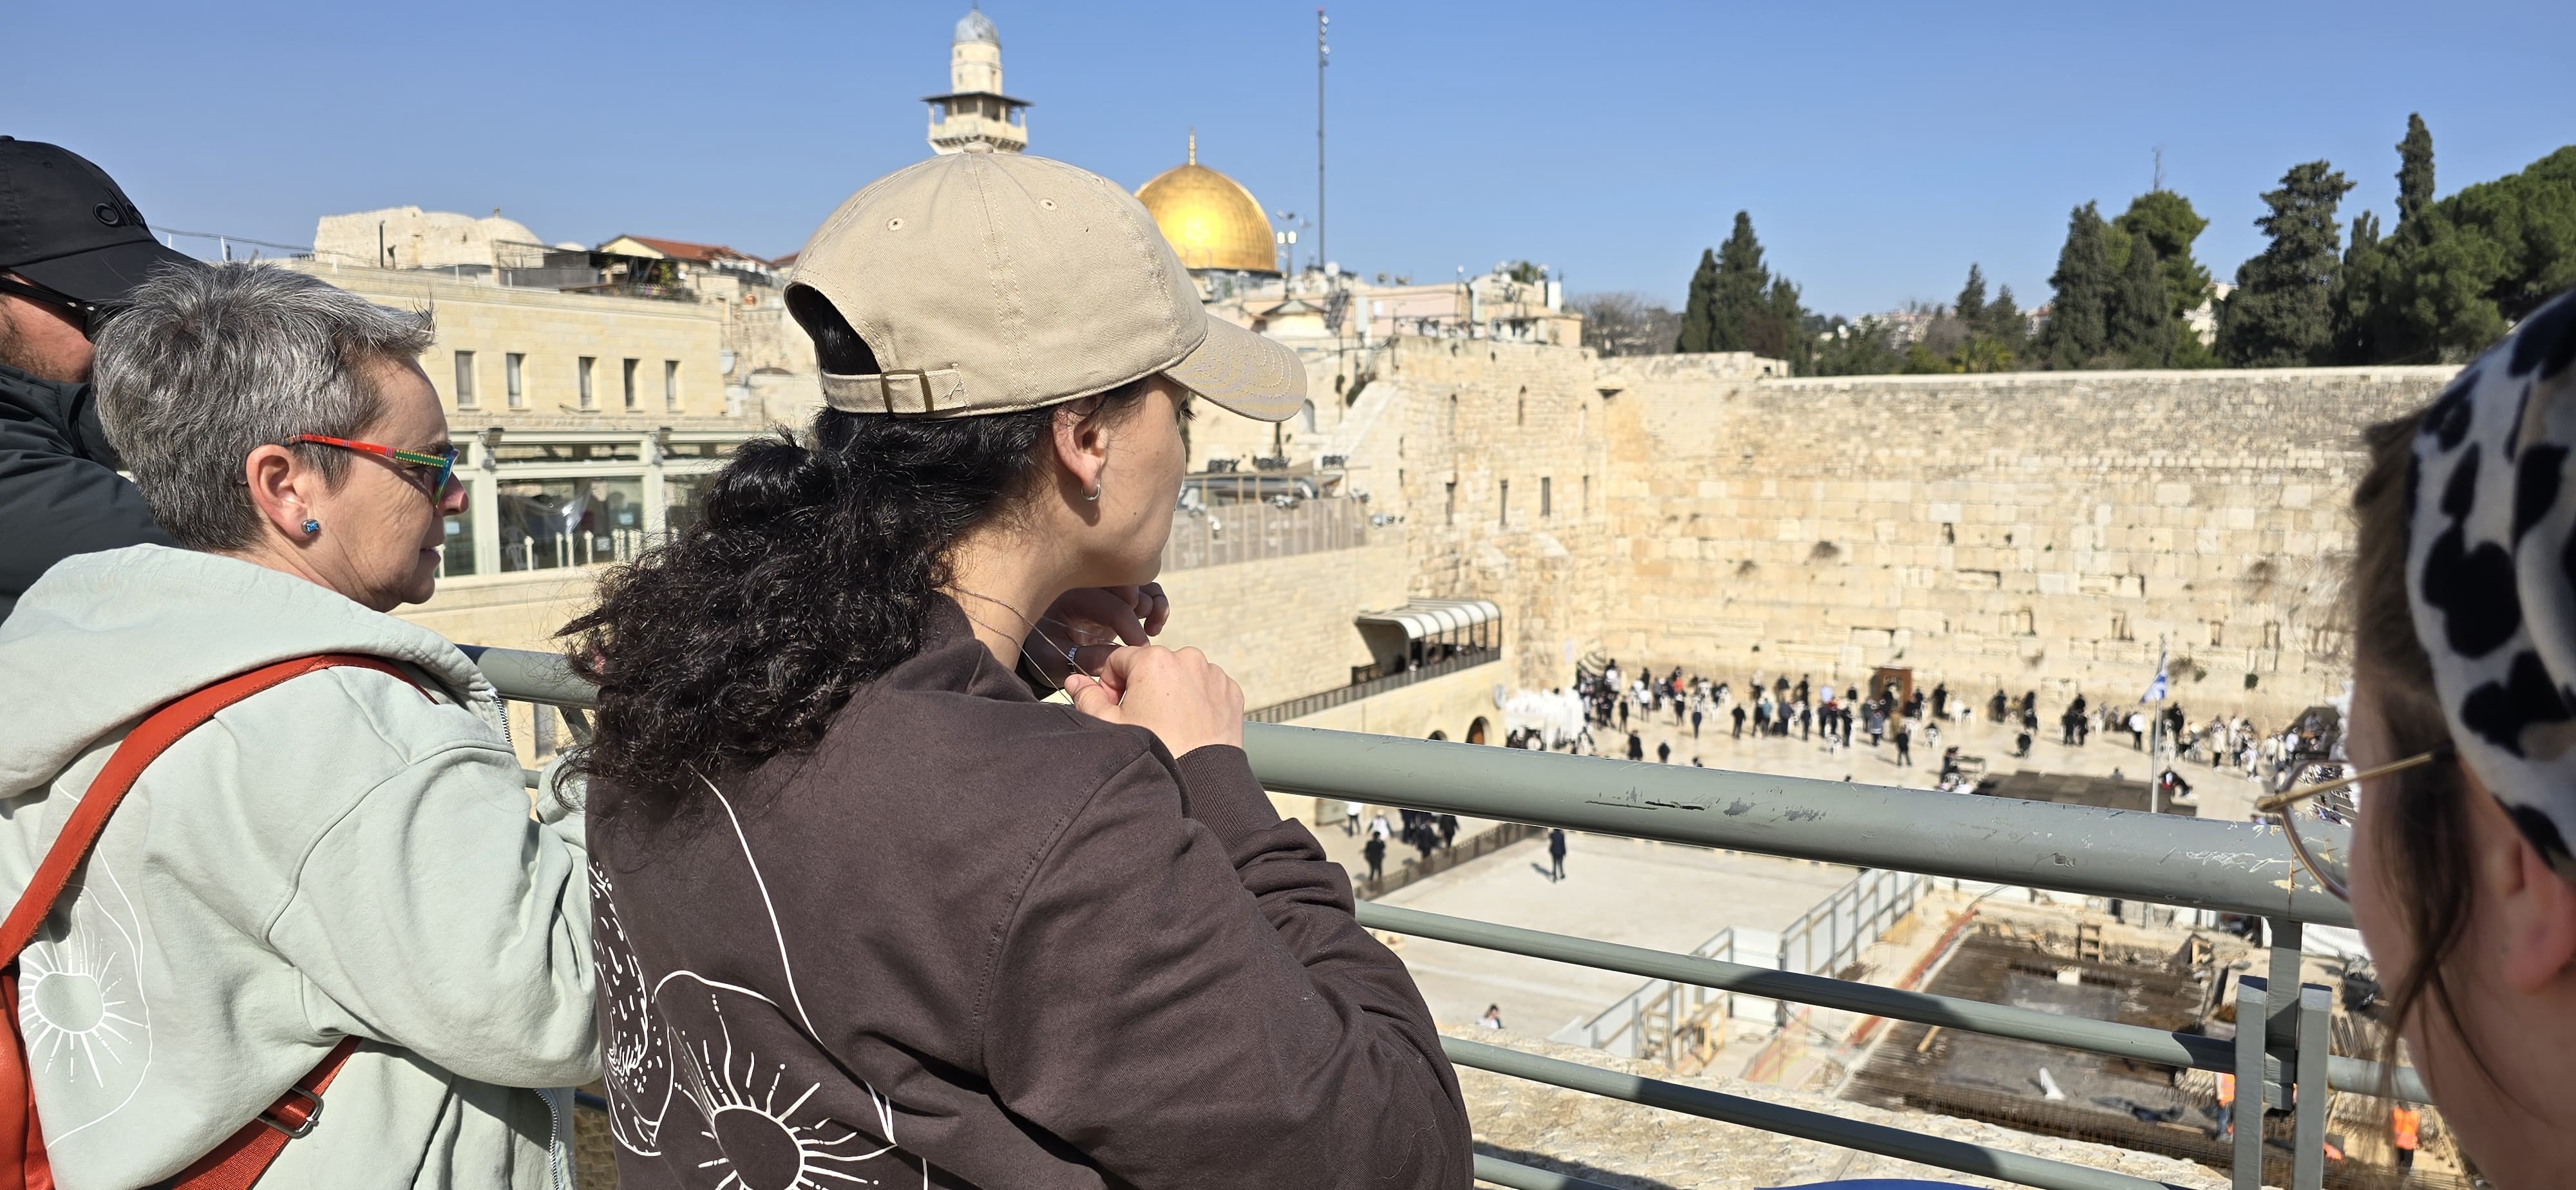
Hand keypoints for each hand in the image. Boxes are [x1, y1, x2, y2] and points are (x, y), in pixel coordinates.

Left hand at [1029, 584, 1169, 683]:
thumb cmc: (1043, 654)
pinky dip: (1156, 603)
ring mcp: (1105, 589)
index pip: (1109, 605)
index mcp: (1069, 596)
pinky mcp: (1117, 597)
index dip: (1130, 628)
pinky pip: (1146, 589)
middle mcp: (1088, 584)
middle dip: (1141, 606)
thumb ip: (1085, 660)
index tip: (1140, 652)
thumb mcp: (1055, 661)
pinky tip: (1153, 627)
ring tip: (1152, 630)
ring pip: (1140, 581)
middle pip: (1127, 580)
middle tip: (1145, 633)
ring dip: (1153, 603)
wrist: (1041, 650)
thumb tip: (1121, 656)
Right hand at [1064, 645, 1243, 755]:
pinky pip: (1206, 687)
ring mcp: (1213, 674)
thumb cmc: (1154, 752)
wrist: (1201, 781)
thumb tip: (1075, 682)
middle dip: (1142, 688)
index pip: (1119, 660)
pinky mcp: (1231, 691)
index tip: (1115, 708)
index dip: (1111, 684)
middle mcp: (1187, 658)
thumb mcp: (1110, 725)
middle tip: (1141, 720)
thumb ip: (1088, 698)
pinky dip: (1197, 700)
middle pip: (1152, 666)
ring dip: (1171, 692)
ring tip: (1168, 725)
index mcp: (1153, 660)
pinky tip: (1190, 726)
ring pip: (1181, 675)